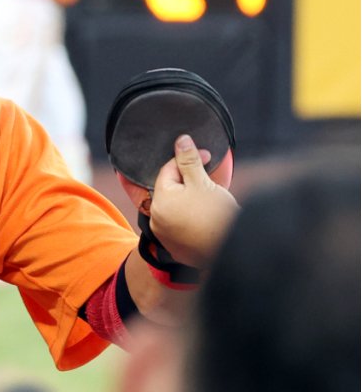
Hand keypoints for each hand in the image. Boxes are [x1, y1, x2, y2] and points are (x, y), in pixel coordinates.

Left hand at [148, 134, 238, 267]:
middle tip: (208, 178)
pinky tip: (205, 216)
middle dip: (187, 180)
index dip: (187, 160)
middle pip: (170, 190)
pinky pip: (180, 226)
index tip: (205, 156)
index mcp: (160, 201)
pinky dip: (189, 218)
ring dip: (188, 200)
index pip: (168, 170)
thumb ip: (189, 161)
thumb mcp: (203, 183)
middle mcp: (157, 220)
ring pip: (175, 208)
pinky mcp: (178, 248)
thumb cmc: (218, 215)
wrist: (234, 251)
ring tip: (209, 198)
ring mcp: (166, 236)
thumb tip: (181, 140)